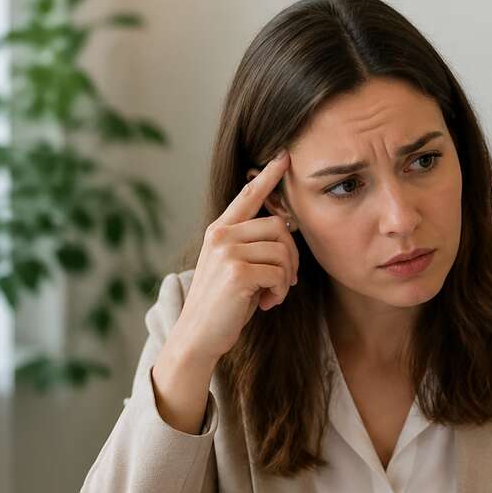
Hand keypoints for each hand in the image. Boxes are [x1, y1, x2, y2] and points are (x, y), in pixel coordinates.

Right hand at [165, 148, 298, 366]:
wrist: (198, 335)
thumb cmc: (223, 304)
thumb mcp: (234, 267)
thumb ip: (252, 246)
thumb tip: (286, 228)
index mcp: (219, 230)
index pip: (247, 195)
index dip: (269, 176)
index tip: (284, 157)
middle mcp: (221, 235)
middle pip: (278, 226)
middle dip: (292, 255)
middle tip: (288, 280)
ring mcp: (227, 252)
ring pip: (282, 251)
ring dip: (287, 278)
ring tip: (274, 294)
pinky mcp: (237, 272)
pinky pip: (280, 273)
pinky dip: (282, 291)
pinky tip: (268, 303)